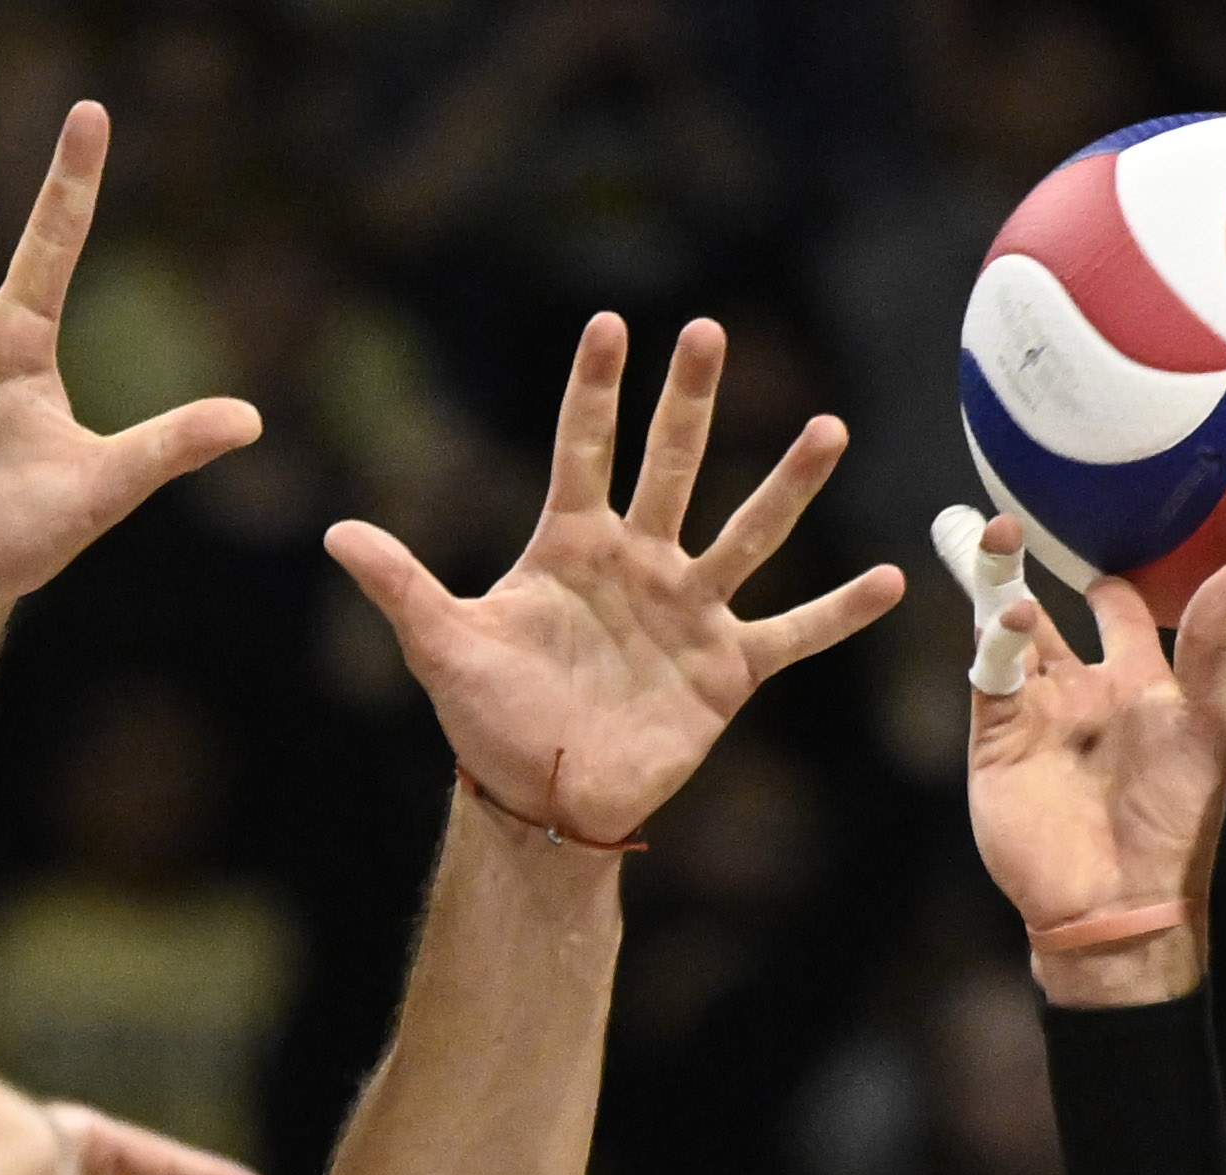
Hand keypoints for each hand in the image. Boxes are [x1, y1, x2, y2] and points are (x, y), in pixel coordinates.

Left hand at [326, 314, 901, 844]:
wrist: (541, 799)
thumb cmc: (489, 720)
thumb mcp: (439, 648)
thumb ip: (400, 586)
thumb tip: (334, 533)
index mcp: (570, 547)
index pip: (583, 451)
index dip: (595, 390)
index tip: (611, 324)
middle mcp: (639, 565)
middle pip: (671, 468)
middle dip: (689, 402)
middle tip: (708, 331)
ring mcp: (689, 613)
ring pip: (746, 535)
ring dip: (787, 485)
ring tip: (828, 429)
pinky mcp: (726, 671)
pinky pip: (793, 634)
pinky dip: (839, 612)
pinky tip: (891, 581)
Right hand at [957, 511, 1225, 1008]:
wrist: (1121, 901)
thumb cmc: (1178, 820)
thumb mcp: (1210, 724)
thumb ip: (1210, 648)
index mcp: (1137, 684)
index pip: (1116, 614)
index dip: (1111, 583)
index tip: (1105, 540)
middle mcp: (1080, 694)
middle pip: (1042, 613)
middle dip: (1018, 567)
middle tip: (1005, 520)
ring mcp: (1034, 717)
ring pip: (1004, 635)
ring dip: (993, 588)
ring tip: (986, 537)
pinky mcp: (998, 743)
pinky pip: (989, 681)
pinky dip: (992, 645)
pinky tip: (1006, 616)